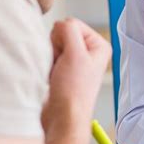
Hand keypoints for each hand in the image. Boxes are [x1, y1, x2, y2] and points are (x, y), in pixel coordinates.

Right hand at [42, 18, 110, 132]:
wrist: (62, 119)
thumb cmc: (74, 92)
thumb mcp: (75, 55)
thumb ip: (68, 31)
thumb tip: (60, 24)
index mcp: (98, 45)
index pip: (72, 24)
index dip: (64, 37)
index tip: (67, 57)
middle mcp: (88, 51)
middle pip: (61, 33)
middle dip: (55, 48)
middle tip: (61, 66)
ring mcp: (75, 61)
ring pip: (52, 45)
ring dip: (49, 57)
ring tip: (56, 73)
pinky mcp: (62, 70)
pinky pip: (47, 57)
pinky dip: (45, 65)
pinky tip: (51, 77)